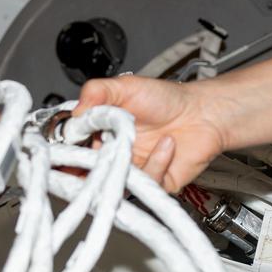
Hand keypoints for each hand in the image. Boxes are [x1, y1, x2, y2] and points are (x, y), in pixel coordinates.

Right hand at [74, 76, 229, 191]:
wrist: (204, 113)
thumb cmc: (167, 100)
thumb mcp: (126, 87)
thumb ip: (96, 92)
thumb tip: (75, 112)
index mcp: (100, 133)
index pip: (73, 148)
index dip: (66, 152)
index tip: (66, 148)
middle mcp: (113, 154)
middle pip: (88, 172)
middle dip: (88, 166)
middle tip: (94, 155)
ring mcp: (131, 171)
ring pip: (114, 183)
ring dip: (124, 164)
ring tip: (135, 143)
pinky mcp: (152, 183)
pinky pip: (145, 184)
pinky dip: (156, 163)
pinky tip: (167, 145)